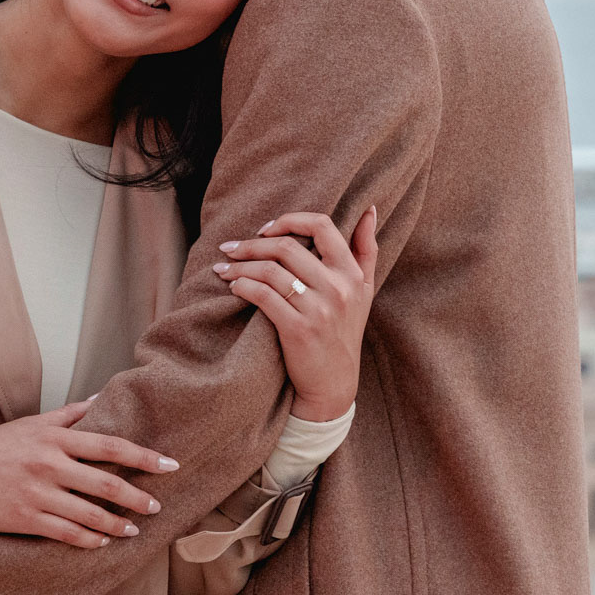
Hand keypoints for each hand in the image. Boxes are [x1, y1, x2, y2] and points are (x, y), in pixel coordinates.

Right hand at [0, 398, 179, 548]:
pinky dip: (88, 540)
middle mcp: (49, 464)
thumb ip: (67, 415)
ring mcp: (37, 493)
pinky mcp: (24, 519)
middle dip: (137, 497)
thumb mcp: (30, 424)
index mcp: (54, 438)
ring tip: (134, 531)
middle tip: (156, 507)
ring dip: (116, 524)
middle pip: (106, 482)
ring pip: (89, 513)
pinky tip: (102, 543)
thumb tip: (100, 400)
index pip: (109, 445)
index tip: (169, 465)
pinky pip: (65, 533)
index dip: (143, 456)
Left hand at [214, 207, 377, 421]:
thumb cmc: (344, 332)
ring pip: (271, 270)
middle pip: (287, 247)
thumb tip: (370, 209)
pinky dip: (243, 286)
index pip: (321, 225)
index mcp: (352, 273)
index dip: (289, 219)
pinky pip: (263, 296)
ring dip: (240, 265)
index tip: (265, 229)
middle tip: (231, 247)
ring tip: (224, 267)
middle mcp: (339, 288)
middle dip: (252, 244)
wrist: (333, 385)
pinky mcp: (298, 329)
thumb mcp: (364, 290)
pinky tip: (233, 286)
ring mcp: (319, 309)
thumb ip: (366, 249)